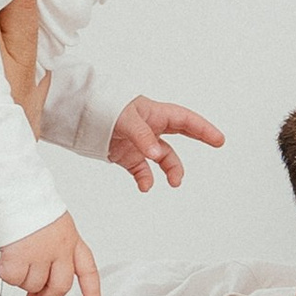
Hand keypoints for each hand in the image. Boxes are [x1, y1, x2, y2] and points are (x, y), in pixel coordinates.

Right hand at [1, 211, 100, 295]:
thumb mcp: (52, 223)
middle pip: (60, 287)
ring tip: (16, 261)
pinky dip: (7, 273)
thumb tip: (44, 271)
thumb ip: (53, 247)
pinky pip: (14, 279)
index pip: (88, 271)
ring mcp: (42, 254)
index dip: (92, 293)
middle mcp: (60, 248)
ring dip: (23, 280)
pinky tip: (6, 259)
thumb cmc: (27, 202)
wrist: (12, 189)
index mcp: (71, 239)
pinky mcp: (21, 257)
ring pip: (34, 285)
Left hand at [109, 96, 224, 191]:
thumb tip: (156, 155)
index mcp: (154, 114)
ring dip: (170, 170)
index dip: (203, 128)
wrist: (78, 116)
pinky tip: (145, 187)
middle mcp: (150, 128)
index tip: (218, 139)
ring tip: (174, 182)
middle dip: (198, 139)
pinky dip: (145, 179)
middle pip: (180, 135)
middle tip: (216, 143)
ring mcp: (139, 143)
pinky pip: (142, 170)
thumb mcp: (125, 120)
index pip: (184, 120)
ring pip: (162, 158)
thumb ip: (143, 138)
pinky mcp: (126, 156)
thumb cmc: (102, 108)